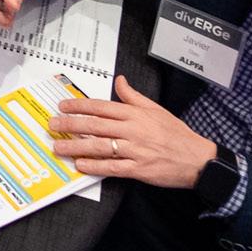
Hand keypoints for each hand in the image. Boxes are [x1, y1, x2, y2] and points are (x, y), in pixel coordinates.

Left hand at [48, 76, 216, 188]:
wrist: (198, 159)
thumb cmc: (177, 134)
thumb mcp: (156, 109)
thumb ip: (134, 96)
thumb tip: (120, 81)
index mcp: (136, 114)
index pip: (102, 107)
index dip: (79, 106)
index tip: (63, 106)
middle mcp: (133, 130)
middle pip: (95, 125)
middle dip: (71, 125)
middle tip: (53, 125)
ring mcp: (136, 150)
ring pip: (100, 146)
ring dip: (76, 146)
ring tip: (59, 147)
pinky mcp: (139, 169)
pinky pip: (112, 167)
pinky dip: (95, 166)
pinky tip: (81, 164)